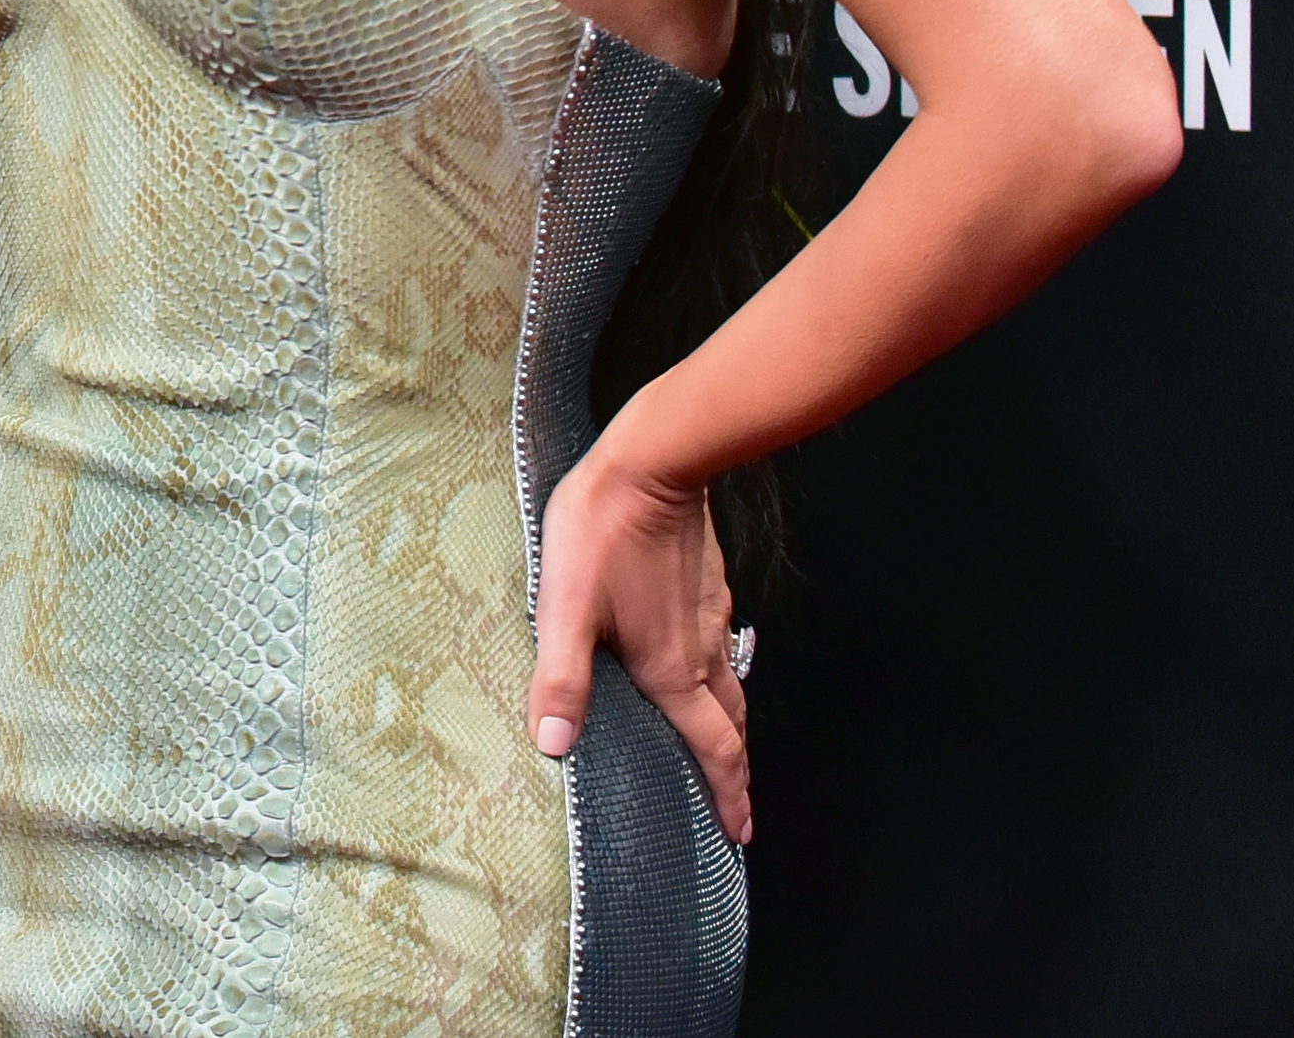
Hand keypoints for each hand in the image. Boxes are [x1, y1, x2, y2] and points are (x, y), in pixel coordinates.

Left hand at [530, 443, 749, 844]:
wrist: (654, 461)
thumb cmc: (602, 529)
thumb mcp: (565, 606)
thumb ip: (560, 678)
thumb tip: (553, 744)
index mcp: (671, 669)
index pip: (713, 748)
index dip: (728, 794)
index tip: (740, 832)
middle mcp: (700, 650)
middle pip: (730, 726)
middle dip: (735, 772)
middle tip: (738, 808)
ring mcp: (710, 616)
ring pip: (728, 685)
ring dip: (728, 725)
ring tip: (721, 747)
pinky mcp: (707, 585)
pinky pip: (719, 646)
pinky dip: (716, 676)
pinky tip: (695, 665)